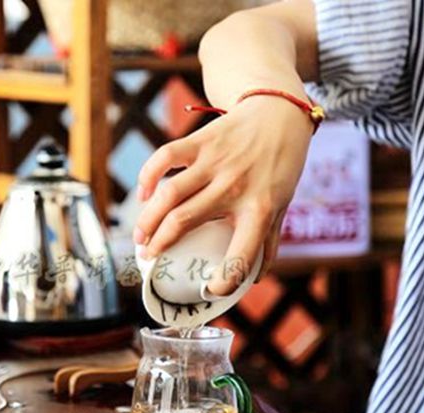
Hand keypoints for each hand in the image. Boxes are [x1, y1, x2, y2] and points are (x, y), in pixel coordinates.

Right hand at [133, 95, 312, 295]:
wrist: (279, 112)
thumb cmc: (280, 164)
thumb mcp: (283, 204)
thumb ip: (268, 242)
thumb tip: (254, 279)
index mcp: (260, 209)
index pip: (241, 256)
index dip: (224, 282)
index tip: (209, 290)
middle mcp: (234, 187)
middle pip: (183, 221)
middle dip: (159, 246)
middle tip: (149, 258)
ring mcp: (215, 162)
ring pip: (168, 195)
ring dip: (147, 220)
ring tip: (140, 236)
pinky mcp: (201, 141)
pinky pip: (165, 158)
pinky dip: (148, 177)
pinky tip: (143, 195)